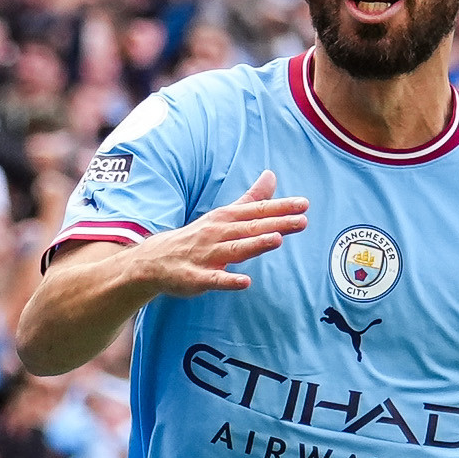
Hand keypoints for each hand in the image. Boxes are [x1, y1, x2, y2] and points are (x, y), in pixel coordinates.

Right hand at [125, 174, 307, 297]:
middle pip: (250, 228)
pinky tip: (245, 282)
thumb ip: (251, 198)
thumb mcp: (224, 214)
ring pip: (234, 249)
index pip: (257, 211)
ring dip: (254, 244)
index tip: (304, 204)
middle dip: (275, 224)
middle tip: (302, 221)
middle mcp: (217, 234)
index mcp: (225, 218)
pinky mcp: (195, 278)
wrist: (154, 261)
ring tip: (276, 240)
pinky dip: (228, 280)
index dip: (280, 207)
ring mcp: (206, 256)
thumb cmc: (196, 237)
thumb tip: (271, 175)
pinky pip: (213, 279)